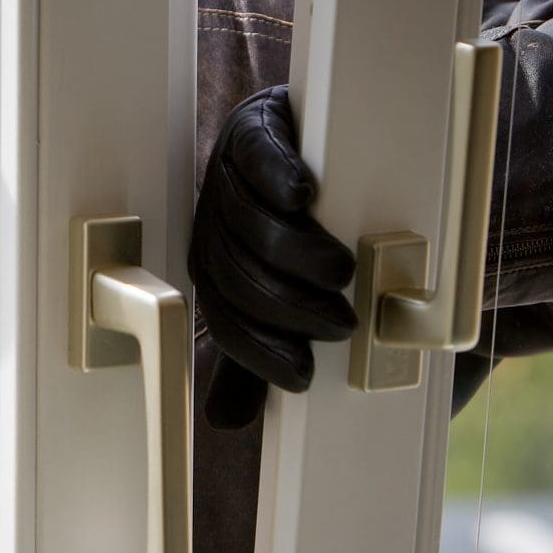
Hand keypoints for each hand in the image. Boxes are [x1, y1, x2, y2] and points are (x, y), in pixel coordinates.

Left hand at [189, 85, 356, 428]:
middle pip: (237, 274)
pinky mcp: (251, 129)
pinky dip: (276, 173)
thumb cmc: (301, 233)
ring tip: (339, 271)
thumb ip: (258, 350)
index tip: (304, 375)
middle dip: (287, 308)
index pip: (226, 319)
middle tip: (340, 325)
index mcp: (214, 270)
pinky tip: (302, 194)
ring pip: (248, 221)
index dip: (260, 353)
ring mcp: (227, 175)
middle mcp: (212, 226)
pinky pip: (254, 153)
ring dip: (292, 251)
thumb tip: (223, 424)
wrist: (310, 143)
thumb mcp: (277, 292)